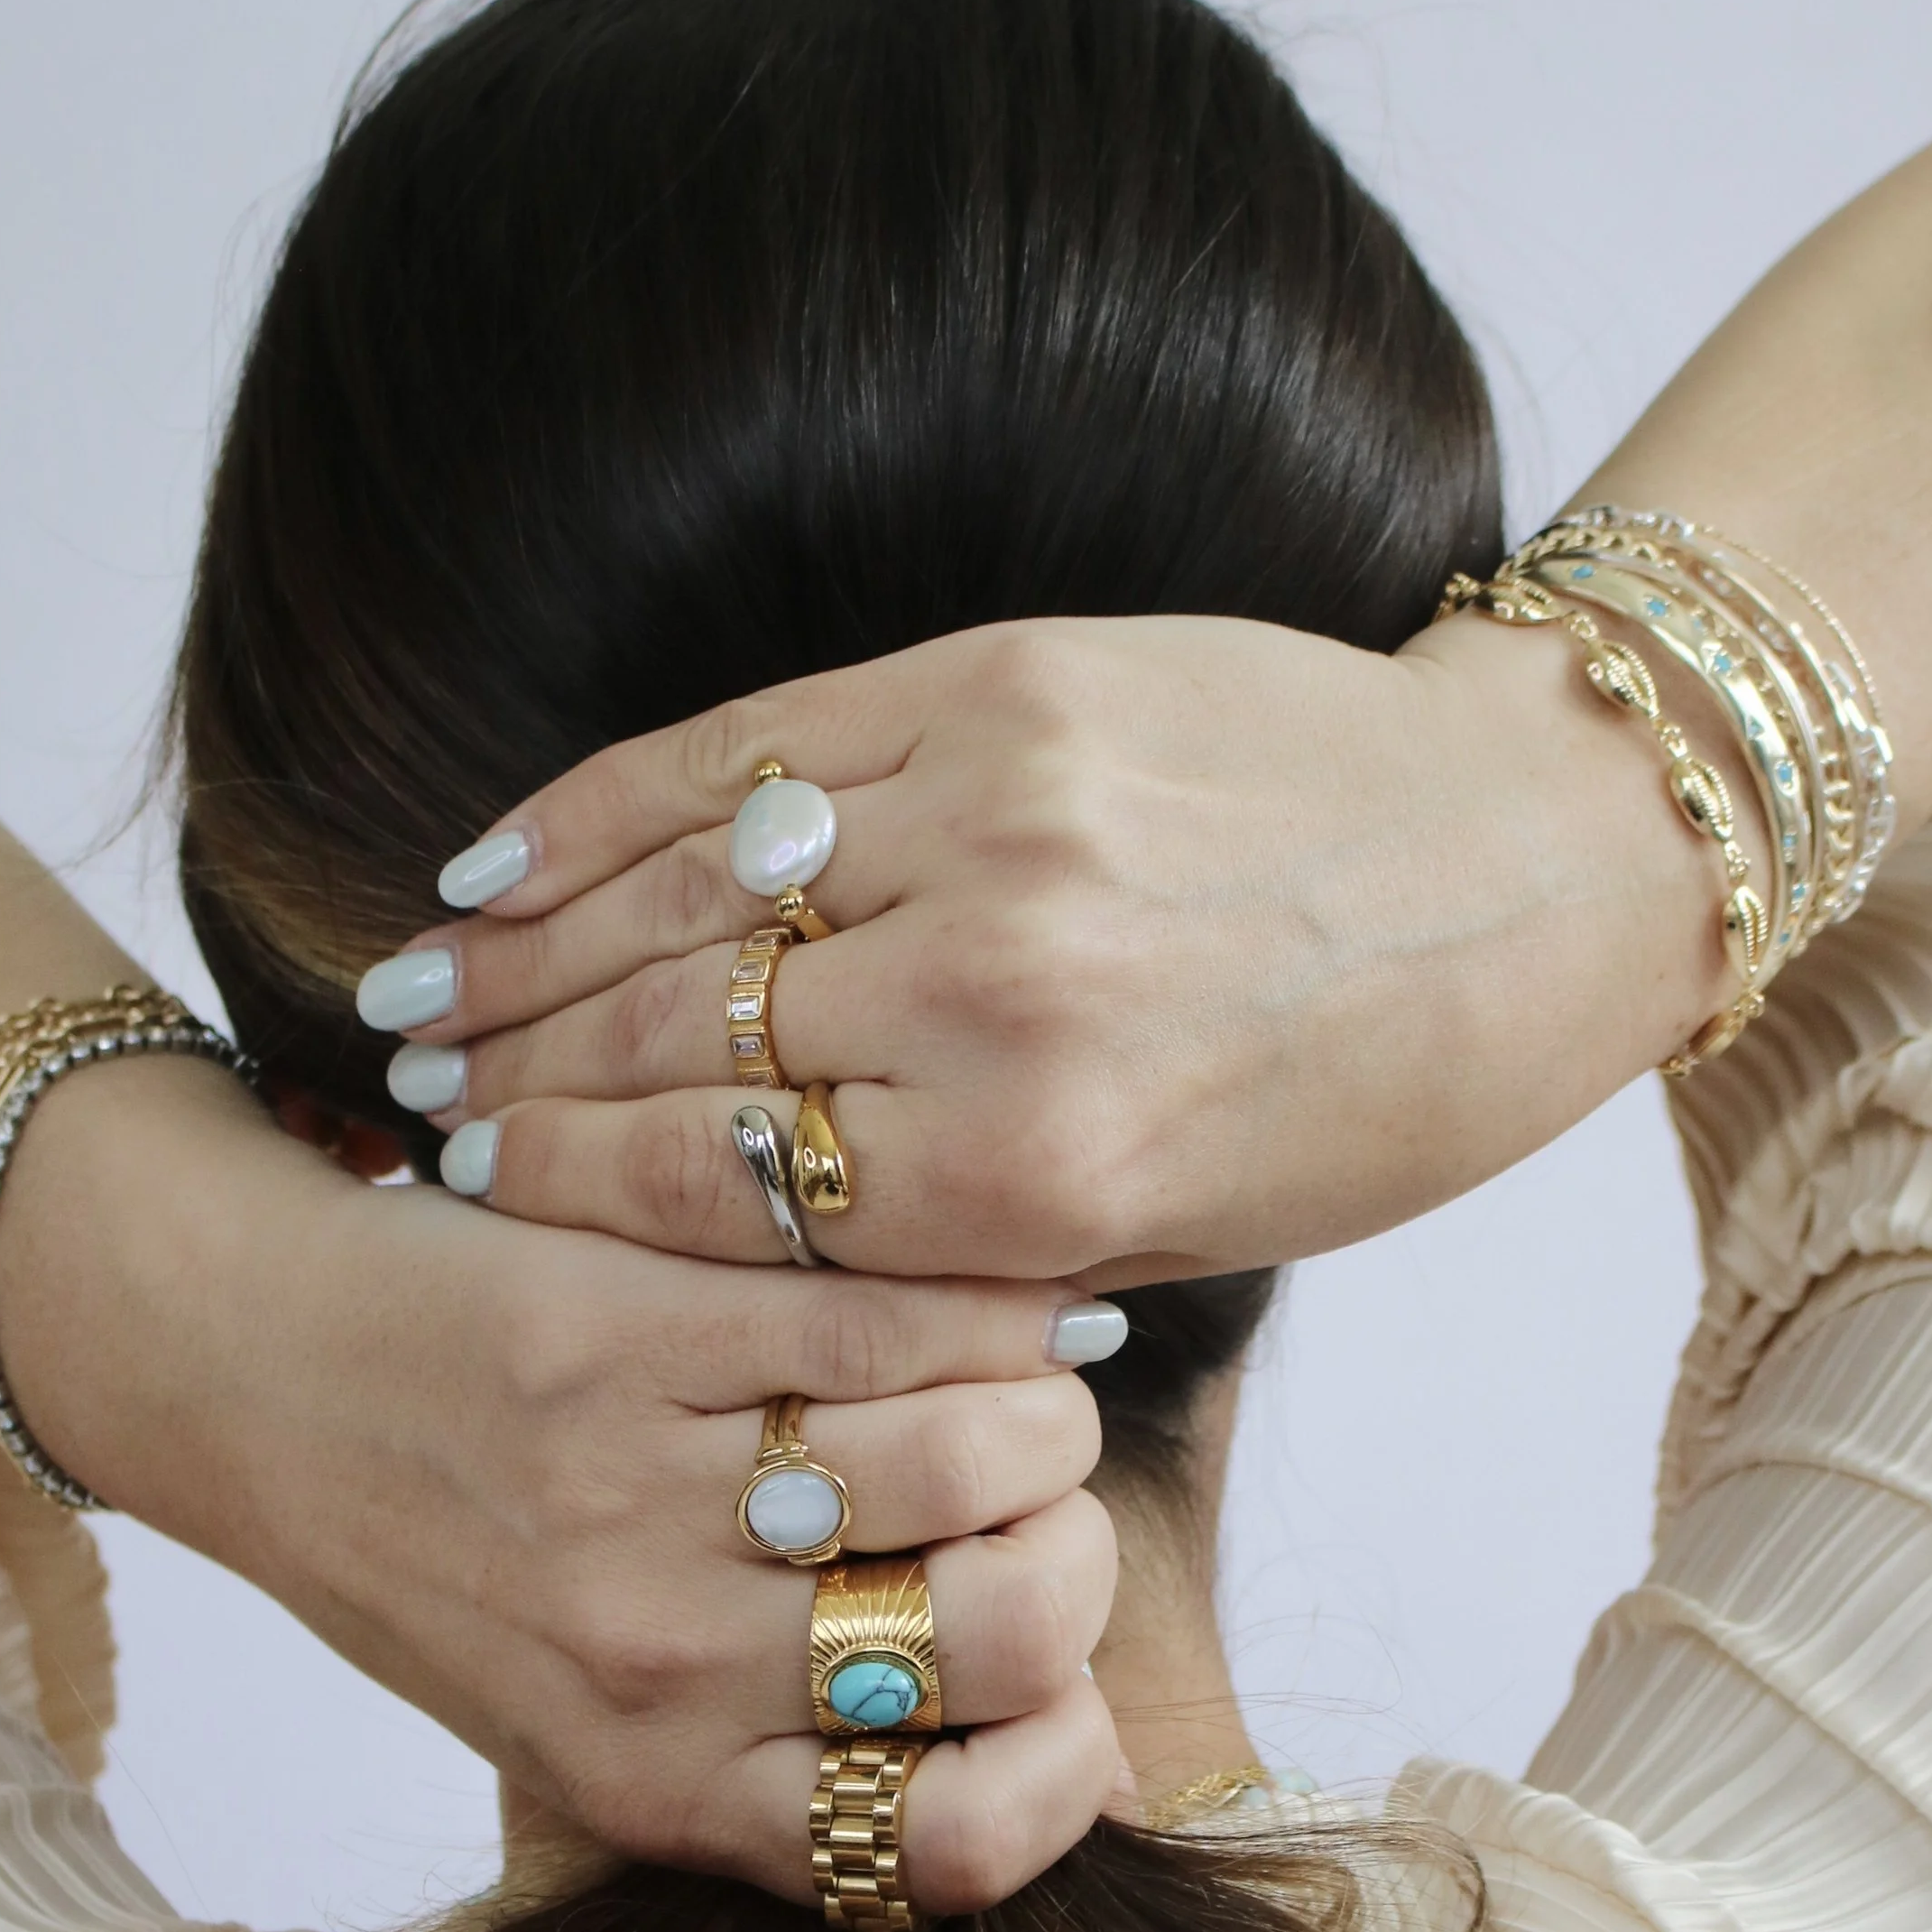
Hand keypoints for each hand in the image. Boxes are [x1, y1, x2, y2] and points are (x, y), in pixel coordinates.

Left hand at [0, 1053, 1127, 1909]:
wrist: (245, 1370)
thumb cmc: (447, 1555)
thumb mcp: (590, 1724)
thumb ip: (789, 1762)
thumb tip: (1075, 1734)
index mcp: (660, 1789)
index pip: (960, 1844)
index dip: (1064, 1758)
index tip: (1046, 1679)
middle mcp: (652, 1664)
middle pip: (1016, 1631)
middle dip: (1069, 1549)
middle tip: (1019, 1497)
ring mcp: (634, 1496)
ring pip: (983, 1453)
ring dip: (1032, 1402)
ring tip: (990, 1376)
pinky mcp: (621, 1327)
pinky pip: (895, 1316)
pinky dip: (967, 1297)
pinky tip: (948, 1292)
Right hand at [359, 611, 1741, 1284]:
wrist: (1529, 863)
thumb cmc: (1369, 1090)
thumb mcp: (1179, 1240)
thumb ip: (960, 1249)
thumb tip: (736, 1244)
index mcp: (1041, 1176)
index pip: (718, 1191)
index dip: (563, 1194)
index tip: (466, 1195)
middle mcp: (996, 997)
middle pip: (670, 1044)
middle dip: (511, 1079)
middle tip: (402, 1099)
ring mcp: (992, 820)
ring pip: (684, 895)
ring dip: (523, 948)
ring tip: (416, 992)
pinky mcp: (1002, 682)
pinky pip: (751, 751)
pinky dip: (610, 808)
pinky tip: (507, 857)